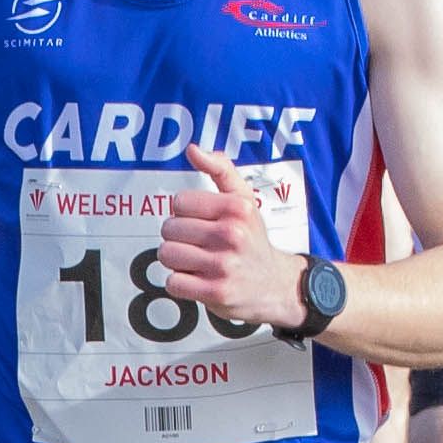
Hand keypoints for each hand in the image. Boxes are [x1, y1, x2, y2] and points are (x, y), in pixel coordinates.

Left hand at [153, 142, 314, 333]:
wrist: (276, 285)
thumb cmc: (253, 239)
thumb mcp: (244, 199)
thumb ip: (220, 169)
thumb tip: (193, 150)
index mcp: (237, 208)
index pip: (179, 203)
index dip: (186, 214)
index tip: (203, 222)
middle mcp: (232, 234)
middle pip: (169, 229)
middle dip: (179, 238)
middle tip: (200, 245)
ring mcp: (224, 265)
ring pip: (167, 254)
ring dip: (177, 261)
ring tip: (198, 262)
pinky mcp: (216, 292)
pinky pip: (173, 283)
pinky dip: (181, 283)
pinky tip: (199, 280)